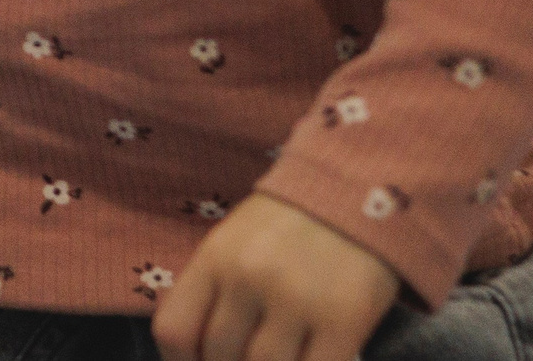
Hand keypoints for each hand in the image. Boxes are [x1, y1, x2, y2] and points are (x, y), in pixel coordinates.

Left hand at [152, 194, 401, 360]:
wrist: (358, 189)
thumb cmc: (289, 225)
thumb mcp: (234, 243)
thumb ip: (212, 293)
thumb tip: (198, 357)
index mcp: (216, 257)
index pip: (174, 332)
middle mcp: (250, 277)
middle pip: (219, 356)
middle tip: (249, 355)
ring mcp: (297, 300)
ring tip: (282, 354)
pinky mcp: (344, 320)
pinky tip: (310, 359)